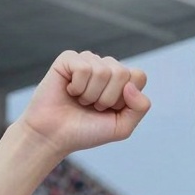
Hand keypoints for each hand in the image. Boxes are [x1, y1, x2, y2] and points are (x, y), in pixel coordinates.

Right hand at [16, 50, 150, 156]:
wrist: (55, 136)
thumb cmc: (86, 131)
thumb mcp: (121, 127)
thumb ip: (140, 108)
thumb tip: (131, 85)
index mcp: (121, 82)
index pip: (138, 76)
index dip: (125, 98)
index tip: (110, 110)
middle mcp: (106, 68)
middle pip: (122, 73)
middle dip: (107, 98)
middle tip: (93, 107)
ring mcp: (87, 61)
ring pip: (103, 70)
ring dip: (91, 94)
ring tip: (80, 101)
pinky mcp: (68, 59)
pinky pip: (83, 67)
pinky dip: (77, 87)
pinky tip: (69, 91)